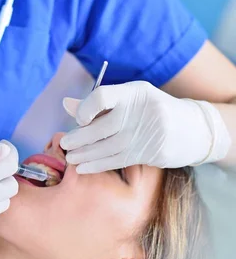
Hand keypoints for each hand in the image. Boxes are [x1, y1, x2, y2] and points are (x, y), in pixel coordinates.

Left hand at [60, 81, 229, 172]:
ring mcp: (149, 132)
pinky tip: (84, 167)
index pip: (102, 96)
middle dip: (80, 138)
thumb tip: (65, 104)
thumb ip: (97, 103)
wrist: (193, 128)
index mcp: (134, 91)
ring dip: (86, 154)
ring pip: (109, 147)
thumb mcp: (129, 98)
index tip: (79, 119)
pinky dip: (98, 165)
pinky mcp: (153, 152)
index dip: (85, 108)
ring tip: (71, 158)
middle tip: (65, 144)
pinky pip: (119, 160)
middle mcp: (142, 110)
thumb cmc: (151, 110)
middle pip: (102, 126)